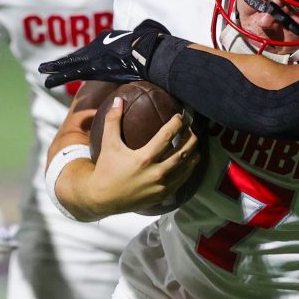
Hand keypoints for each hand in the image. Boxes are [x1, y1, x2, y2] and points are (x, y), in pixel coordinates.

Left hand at [39, 19, 168, 88]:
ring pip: (69, 64)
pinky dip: (58, 76)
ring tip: (41, 72)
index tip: (72, 63)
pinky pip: (71, 73)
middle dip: (61, 62)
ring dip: (54, 68)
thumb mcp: (144, 40)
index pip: (90, 52)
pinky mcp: (92, 67)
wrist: (147, 50)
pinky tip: (47, 81)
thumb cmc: (150, 46)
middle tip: (45, 66)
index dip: (80, 58)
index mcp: (108, 40)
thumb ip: (141, 41)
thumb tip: (151, 37)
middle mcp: (97, 46)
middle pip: (76, 57)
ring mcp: (93, 56)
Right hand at [70, 99, 201, 216]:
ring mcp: (161, 186)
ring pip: (185, 168)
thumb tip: (119, 99)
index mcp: (144, 158)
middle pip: (182, 152)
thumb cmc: (106, 169)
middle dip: (190, 139)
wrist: (102, 199)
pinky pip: (182, 181)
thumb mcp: (108, 144)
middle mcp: (156, 172)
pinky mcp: (162, 195)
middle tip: (193, 129)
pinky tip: (190, 163)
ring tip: (196, 144)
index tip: (181, 117)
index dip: (176, 124)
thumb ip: (113, 121)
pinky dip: (188, 170)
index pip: (167, 136)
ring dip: (193, 154)